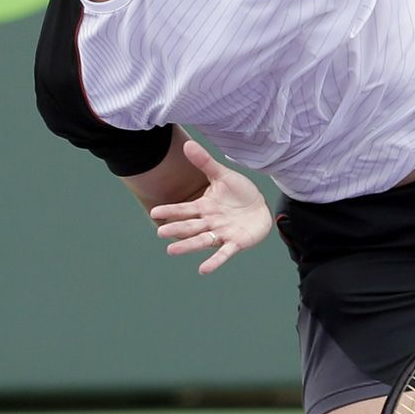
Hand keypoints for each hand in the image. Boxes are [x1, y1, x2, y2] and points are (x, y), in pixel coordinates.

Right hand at [148, 140, 273, 274]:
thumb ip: (205, 162)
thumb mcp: (223, 175)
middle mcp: (209, 222)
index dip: (170, 211)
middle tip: (161, 232)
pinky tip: (203, 270)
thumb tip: (187, 143)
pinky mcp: (235, 243)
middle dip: (176, 228)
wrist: (260, 207)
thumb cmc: (238, 192)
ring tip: (171, 251)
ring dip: (188, 246)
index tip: (154, 212)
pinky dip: (214, 261)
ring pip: (201, 240)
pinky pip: (223, 253)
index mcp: (204, 206)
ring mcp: (221, 233)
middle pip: (190, 226)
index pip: (184, 209)